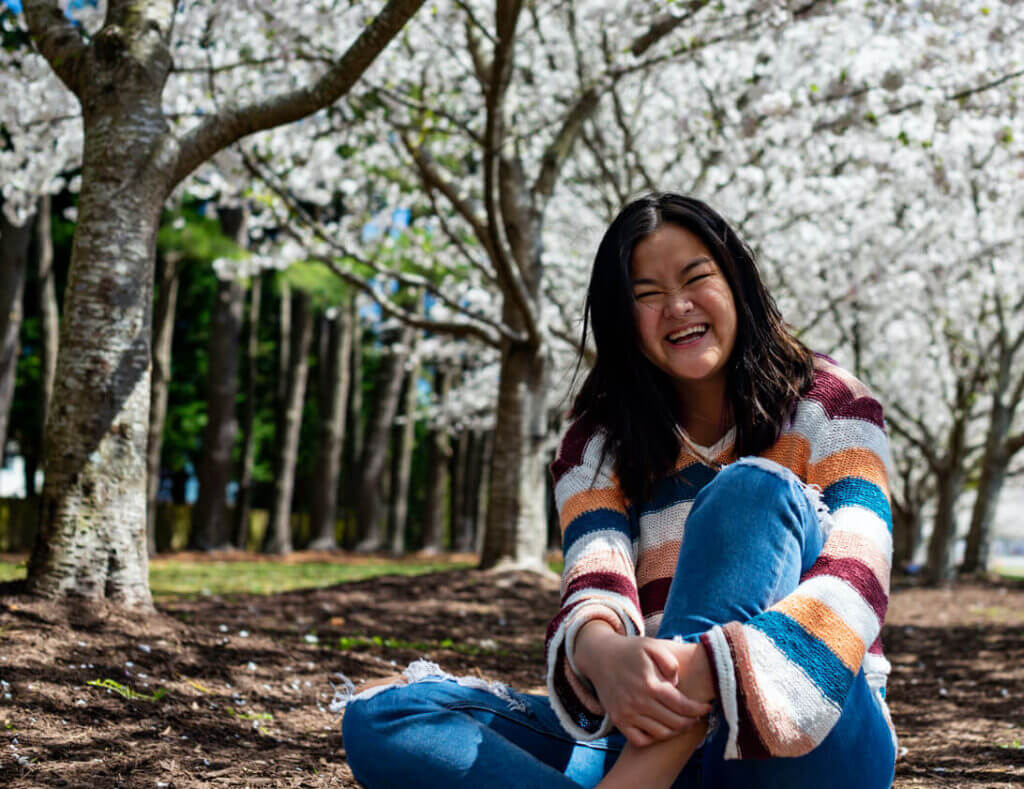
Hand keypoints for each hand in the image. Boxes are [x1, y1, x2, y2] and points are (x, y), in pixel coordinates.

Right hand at [574, 621, 712, 747]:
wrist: (600, 656)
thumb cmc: (631, 650)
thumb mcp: (652, 646)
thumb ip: (670, 662)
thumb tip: (677, 683)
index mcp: (650, 684)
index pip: (682, 706)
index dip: (699, 709)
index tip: (707, 707)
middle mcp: (638, 702)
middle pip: (674, 723)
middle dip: (690, 721)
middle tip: (696, 716)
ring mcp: (626, 713)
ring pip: (660, 734)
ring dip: (675, 730)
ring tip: (681, 721)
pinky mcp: (618, 720)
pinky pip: (640, 739)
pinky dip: (654, 738)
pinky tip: (661, 727)